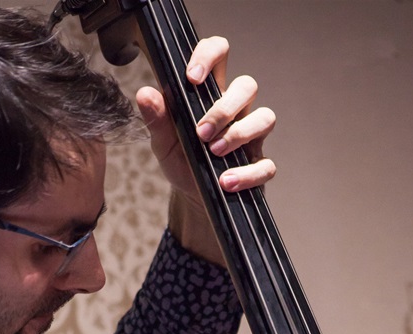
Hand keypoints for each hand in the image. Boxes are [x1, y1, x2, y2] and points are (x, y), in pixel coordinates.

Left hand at [136, 35, 275, 260]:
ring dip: (239, 133)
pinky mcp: (259, 165)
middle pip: (247, 85)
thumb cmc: (181, 162)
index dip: (210, 56)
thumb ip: (157, 119)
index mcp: (211, 94)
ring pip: (265, 117)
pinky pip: (267, 165)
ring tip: (214, 152)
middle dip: (224, 109)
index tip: (193, 78)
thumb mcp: (163, 142)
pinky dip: (248, 173)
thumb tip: (145, 94)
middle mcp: (236, 110)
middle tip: (201, 133)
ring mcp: (252, 137)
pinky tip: (226, 181)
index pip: (219, 55)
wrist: (193, 200)